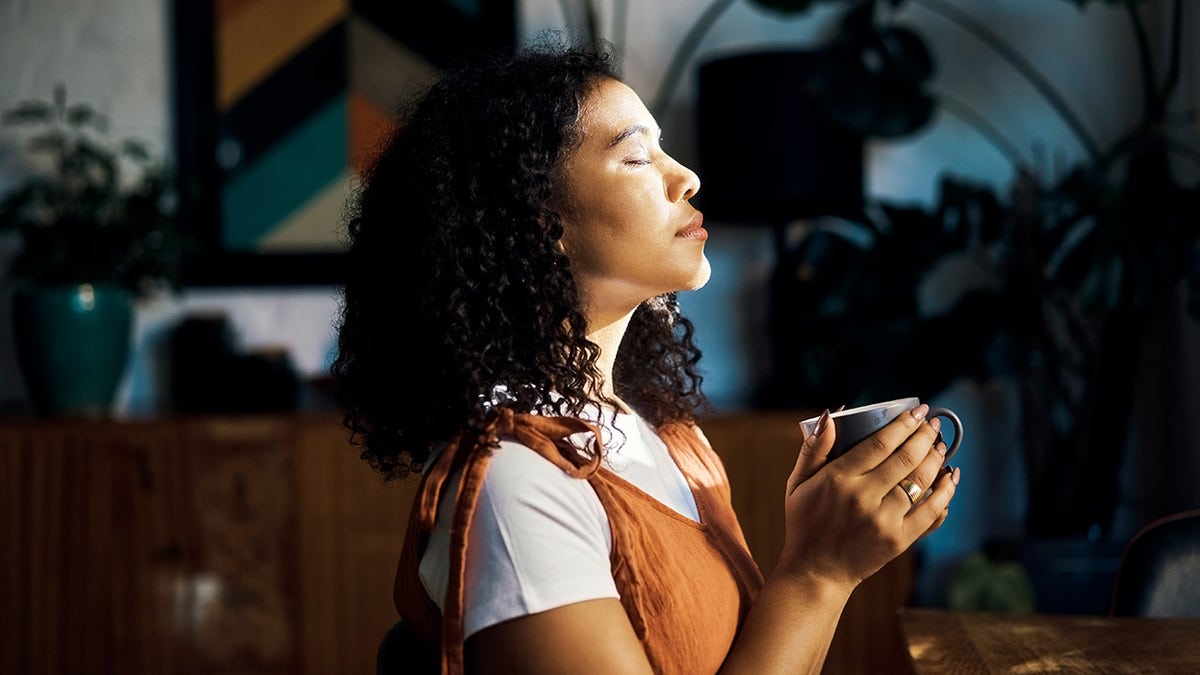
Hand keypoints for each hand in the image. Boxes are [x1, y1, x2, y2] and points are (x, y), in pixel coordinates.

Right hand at [776, 404, 958, 589]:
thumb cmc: (805, 524)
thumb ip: (812, 449)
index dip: (903, 424)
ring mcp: (883, 520)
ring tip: (941, 446)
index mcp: (838, 479)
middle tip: (932, 424)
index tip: (918, 411)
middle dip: (925, 436)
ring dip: (936, 459)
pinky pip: (930, 512)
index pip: (880, 443)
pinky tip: (950, 478)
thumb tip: (830, 417)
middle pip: (905, 458)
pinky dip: (944, 493)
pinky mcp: (898, 541)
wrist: (815, 572)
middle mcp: (862, 498)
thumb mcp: (797, 484)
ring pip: (920, 482)